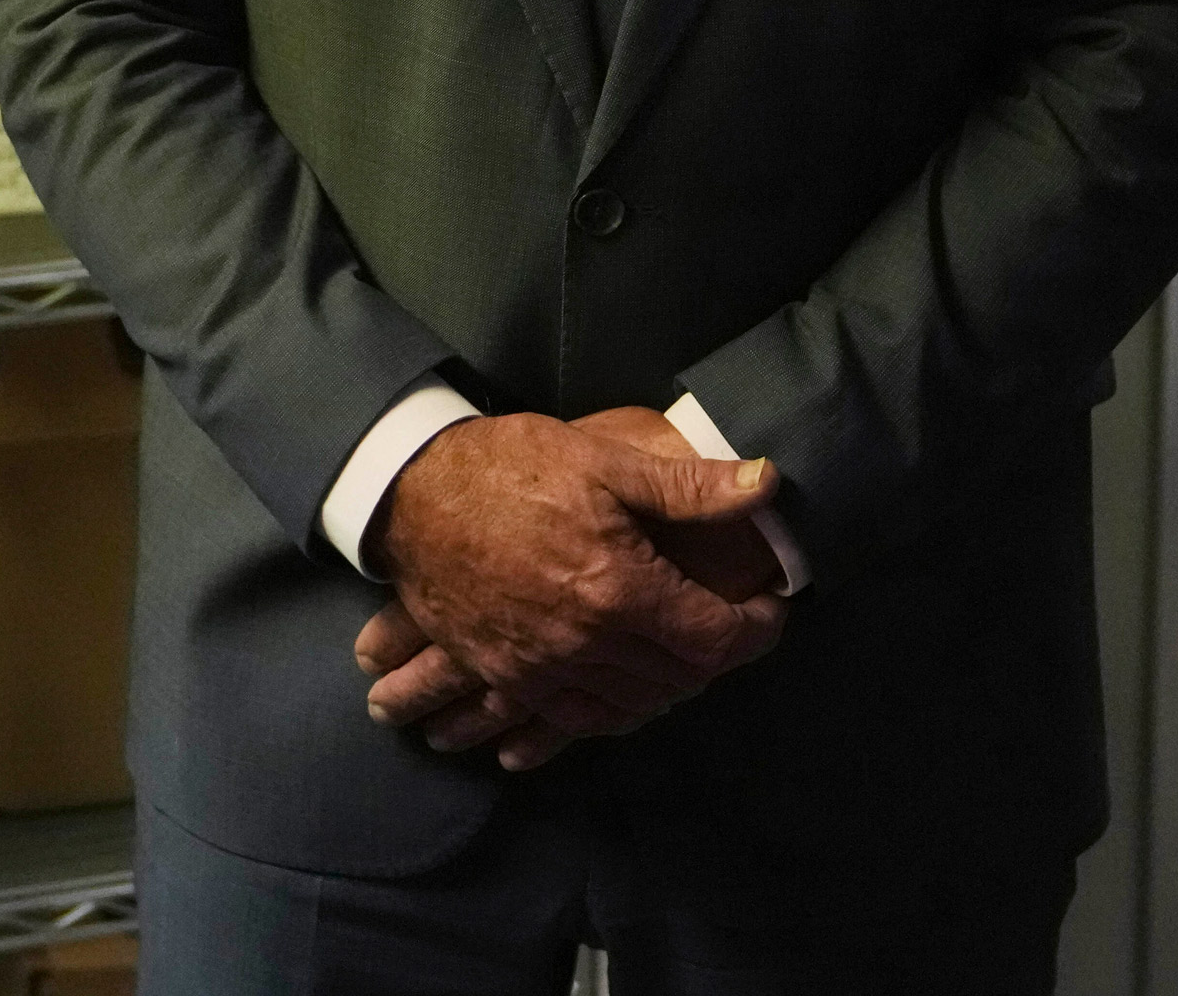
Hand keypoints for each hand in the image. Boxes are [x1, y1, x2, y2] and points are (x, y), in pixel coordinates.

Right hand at [359, 413, 786, 755]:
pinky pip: (577, 718)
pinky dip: (613, 709)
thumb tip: (770, 485)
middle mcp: (587, 643)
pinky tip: (622, 686)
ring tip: (680, 648)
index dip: (757, 628)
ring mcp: (543, 668)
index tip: (768, 606)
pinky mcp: (507, 676)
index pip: (718, 639)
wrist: (408, 492)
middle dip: (718, 655)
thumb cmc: (509, 467)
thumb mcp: (603, 460)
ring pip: (634, 705)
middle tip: (729, 622)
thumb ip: (689, 486)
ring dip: (669, 684)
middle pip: (682, 679)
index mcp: (620, 589)